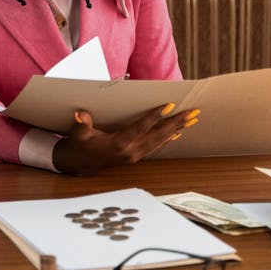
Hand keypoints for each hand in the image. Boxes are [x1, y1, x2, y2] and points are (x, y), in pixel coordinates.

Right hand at [52, 104, 199, 175]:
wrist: (79, 164)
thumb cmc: (80, 144)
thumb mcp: (78, 134)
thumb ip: (81, 125)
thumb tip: (81, 115)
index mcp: (118, 145)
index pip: (141, 128)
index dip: (155, 116)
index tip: (169, 105)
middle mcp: (130, 152)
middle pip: (158, 136)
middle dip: (176, 123)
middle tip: (192, 112)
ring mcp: (134, 156)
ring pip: (160, 141)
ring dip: (177, 130)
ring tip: (192, 119)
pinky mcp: (136, 157)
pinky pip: (156, 146)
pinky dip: (168, 138)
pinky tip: (179, 132)